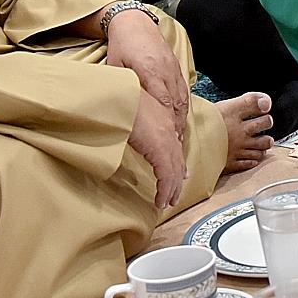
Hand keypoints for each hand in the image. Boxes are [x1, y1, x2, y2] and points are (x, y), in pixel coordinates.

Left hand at [105, 8, 187, 132]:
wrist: (135, 22)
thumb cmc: (122, 45)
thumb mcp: (116, 66)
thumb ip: (122, 86)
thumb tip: (121, 109)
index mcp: (150, 70)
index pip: (163, 100)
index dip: (167, 121)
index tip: (168, 139)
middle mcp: (166, 71)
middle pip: (175, 104)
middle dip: (177, 127)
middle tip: (176, 147)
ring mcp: (173, 69)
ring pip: (182, 99)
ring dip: (181, 120)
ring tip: (180, 140)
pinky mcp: (176, 67)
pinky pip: (183, 91)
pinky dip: (183, 107)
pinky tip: (181, 121)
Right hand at [129, 90, 186, 208]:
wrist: (118, 95)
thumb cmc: (118, 100)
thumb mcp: (129, 111)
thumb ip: (135, 124)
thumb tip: (130, 133)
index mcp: (162, 118)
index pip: (173, 144)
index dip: (176, 161)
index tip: (180, 172)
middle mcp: (168, 129)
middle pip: (177, 160)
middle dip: (177, 178)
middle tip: (175, 193)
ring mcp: (166, 140)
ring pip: (174, 171)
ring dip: (171, 189)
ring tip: (168, 202)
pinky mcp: (161, 151)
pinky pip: (166, 177)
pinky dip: (164, 191)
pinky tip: (161, 201)